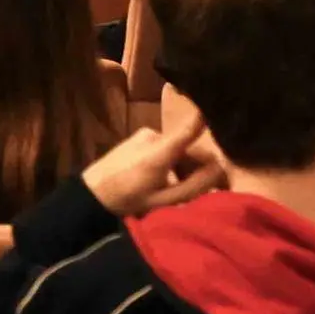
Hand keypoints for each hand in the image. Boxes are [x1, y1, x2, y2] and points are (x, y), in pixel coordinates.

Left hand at [79, 105, 225, 217]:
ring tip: (181, 190)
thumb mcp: (164, 201)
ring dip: (186, 167)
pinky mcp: (140, 137)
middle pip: (190, 149)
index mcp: (161, 152)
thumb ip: (194, 186)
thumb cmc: (127, 201)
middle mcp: (155, 136)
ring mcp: (146, 134)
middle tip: (210, 191)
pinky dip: (173, 162)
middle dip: (201, 168)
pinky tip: (166, 181)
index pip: (189, 129)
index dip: (206, 119)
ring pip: (179, 149)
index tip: (223, 112)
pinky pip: (166, 147)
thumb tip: (220, 170)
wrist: (91, 193)